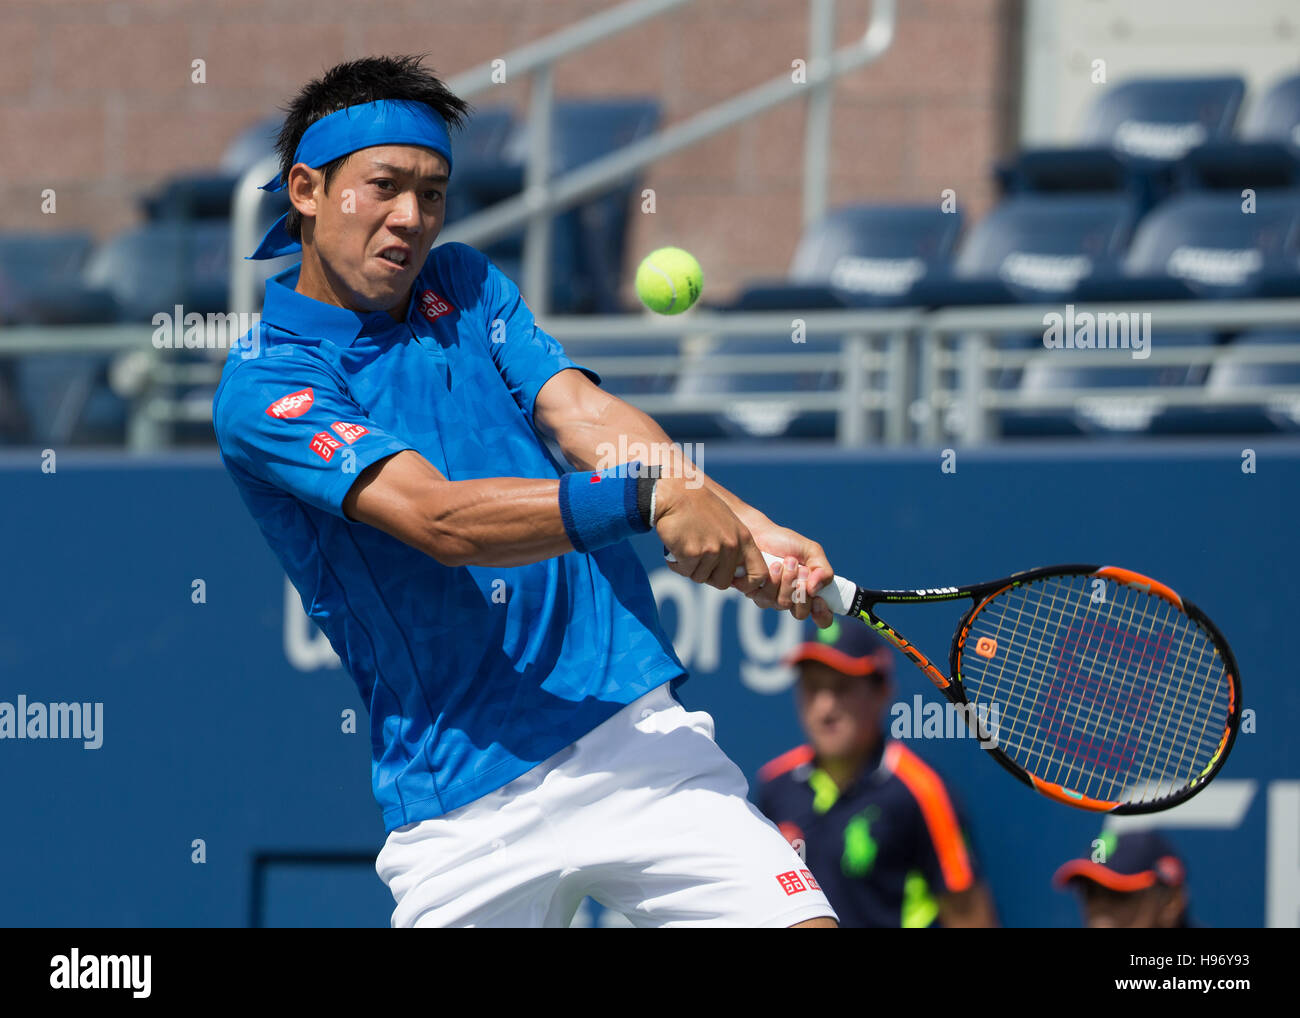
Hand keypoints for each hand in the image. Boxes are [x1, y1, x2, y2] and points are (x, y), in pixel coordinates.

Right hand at [654, 476, 768, 593]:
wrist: (675, 494)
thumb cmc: (697, 507)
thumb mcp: (727, 523)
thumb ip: (733, 546)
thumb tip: (734, 575)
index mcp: (744, 538)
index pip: (759, 574)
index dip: (748, 584)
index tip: (735, 582)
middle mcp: (731, 545)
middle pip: (723, 582)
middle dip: (708, 576)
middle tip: (697, 559)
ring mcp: (712, 550)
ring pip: (700, 578)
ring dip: (690, 567)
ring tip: (685, 546)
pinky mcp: (693, 553)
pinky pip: (684, 571)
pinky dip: (677, 564)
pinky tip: (675, 547)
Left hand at [743, 524, 834, 628]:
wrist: (760, 532)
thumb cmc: (786, 542)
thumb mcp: (812, 551)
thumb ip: (822, 570)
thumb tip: (816, 590)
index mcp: (809, 592)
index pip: (821, 617)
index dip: (822, 615)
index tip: (819, 600)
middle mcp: (792, 599)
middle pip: (800, 614)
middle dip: (801, 592)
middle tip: (802, 570)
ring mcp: (772, 598)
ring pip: (782, 604)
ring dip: (787, 581)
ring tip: (786, 561)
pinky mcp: (755, 593)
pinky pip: (765, 598)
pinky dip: (772, 580)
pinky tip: (772, 565)